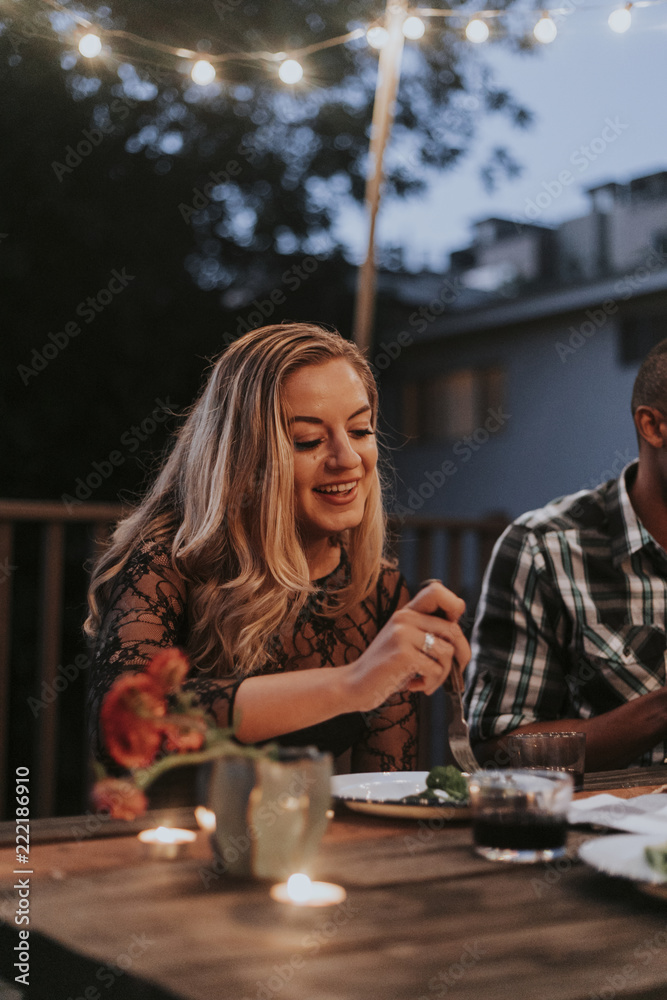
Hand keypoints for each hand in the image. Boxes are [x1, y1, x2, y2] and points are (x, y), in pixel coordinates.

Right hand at [345, 580, 469, 712]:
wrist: (354, 685)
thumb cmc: (384, 668)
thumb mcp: (404, 643)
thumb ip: (427, 634)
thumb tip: (460, 642)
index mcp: (406, 612)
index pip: (437, 592)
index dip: (454, 606)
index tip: (452, 631)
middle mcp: (404, 618)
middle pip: (452, 630)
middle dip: (460, 656)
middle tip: (451, 672)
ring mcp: (403, 634)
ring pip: (448, 652)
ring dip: (442, 675)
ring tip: (426, 682)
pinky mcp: (403, 654)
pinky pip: (436, 669)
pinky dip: (430, 683)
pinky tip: (414, 685)